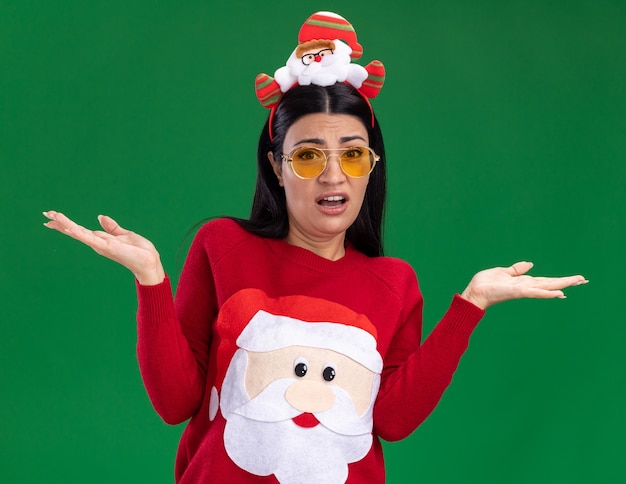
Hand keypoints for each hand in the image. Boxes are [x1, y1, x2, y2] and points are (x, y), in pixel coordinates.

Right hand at [43, 210, 164, 284]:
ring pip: (79, 233)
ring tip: (52, 216)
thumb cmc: (139, 251)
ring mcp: (101, 245)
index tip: (53, 216)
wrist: (150, 262)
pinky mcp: (107, 246)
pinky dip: (79, 232)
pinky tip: (69, 226)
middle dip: (61, 223)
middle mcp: (98, 243)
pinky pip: (90, 238)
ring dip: (66, 224)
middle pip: (75, 231)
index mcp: (101, 239)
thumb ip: (112, 227)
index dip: (67, 223)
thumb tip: (100, 217)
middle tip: (45, 214)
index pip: (80, 229)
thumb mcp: (124, 234)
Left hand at [460, 261, 587, 309]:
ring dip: (562, 285)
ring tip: (578, 282)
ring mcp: (523, 290)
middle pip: (550, 283)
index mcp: (523, 282)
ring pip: (547, 287)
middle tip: (584, 280)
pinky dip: (547, 293)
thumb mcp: (502, 271)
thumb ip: (516, 269)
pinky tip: (559, 293)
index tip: (574, 279)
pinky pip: (535, 292)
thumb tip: (530, 264)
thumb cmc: (485, 283)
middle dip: (567, 282)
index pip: (544, 280)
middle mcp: (526, 287)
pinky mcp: (518, 292)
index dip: (559, 280)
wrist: (474, 292)